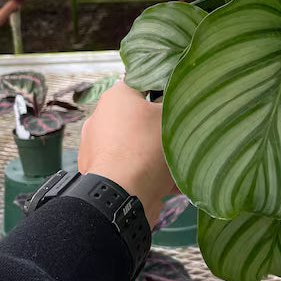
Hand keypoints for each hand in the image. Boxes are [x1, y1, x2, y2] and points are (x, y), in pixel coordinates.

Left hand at [78, 82, 176, 228]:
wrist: (121, 196)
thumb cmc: (146, 148)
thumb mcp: (171, 116)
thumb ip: (176, 102)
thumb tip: (175, 101)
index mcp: (115, 97)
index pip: (144, 83)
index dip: (166, 91)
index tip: (182, 105)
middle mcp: (101, 118)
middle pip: (141, 117)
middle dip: (163, 129)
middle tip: (183, 137)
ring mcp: (97, 148)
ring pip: (137, 145)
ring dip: (158, 154)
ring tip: (181, 166)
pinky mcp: (100, 174)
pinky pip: (130, 168)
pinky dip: (148, 175)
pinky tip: (171, 185)